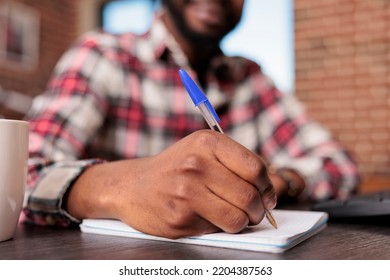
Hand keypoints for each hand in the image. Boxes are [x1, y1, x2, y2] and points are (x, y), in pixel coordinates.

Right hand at [66, 130, 276, 238]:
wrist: (132, 185)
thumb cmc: (174, 168)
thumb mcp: (201, 149)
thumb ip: (234, 163)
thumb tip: (269, 192)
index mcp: (207, 142)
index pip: (255, 168)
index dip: (267, 186)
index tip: (267, 195)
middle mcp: (196, 164)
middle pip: (250, 195)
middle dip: (260, 209)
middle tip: (257, 212)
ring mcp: (187, 192)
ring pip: (238, 217)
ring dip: (245, 222)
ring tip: (238, 218)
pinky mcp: (180, 217)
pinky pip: (218, 229)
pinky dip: (222, 227)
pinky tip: (211, 218)